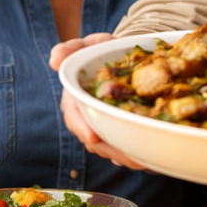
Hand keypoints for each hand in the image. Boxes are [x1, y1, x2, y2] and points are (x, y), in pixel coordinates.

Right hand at [50, 34, 148, 170]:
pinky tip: (151, 158)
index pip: (75, 116)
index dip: (82, 127)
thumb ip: (71, 49)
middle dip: (111, 150)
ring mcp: (105, 125)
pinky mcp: (123, 128)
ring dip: (126, 156)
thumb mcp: (87, 45)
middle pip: (96, 140)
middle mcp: (89, 117)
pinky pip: (128, 145)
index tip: (93, 137)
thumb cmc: (101, 51)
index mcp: (76, 98)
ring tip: (144, 161)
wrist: (122, 56)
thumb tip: (56, 59)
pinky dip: (138, 153)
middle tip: (128, 157)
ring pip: (112, 147)